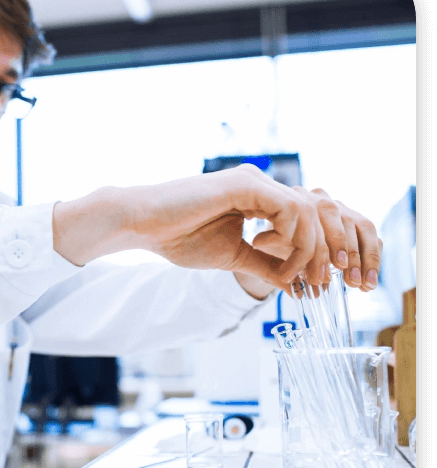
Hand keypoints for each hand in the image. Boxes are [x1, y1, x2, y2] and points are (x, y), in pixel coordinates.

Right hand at [53, 164, 381, 295]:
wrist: (142, 224)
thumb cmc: (177, 237)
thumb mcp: (233, 256)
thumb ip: (265, 264)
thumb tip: (295, 283)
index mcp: (257, 198)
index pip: (305, 219)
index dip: (316, 252)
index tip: (313, 286)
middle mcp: (260, 184)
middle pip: (316, 212)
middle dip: (324, 252)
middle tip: (319, 286)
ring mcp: (254, 181)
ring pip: (309, 211)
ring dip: (311, 250)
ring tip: (298, 279)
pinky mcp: (245, 184)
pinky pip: (290, 210)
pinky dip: (294, 241)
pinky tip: (283, 265)